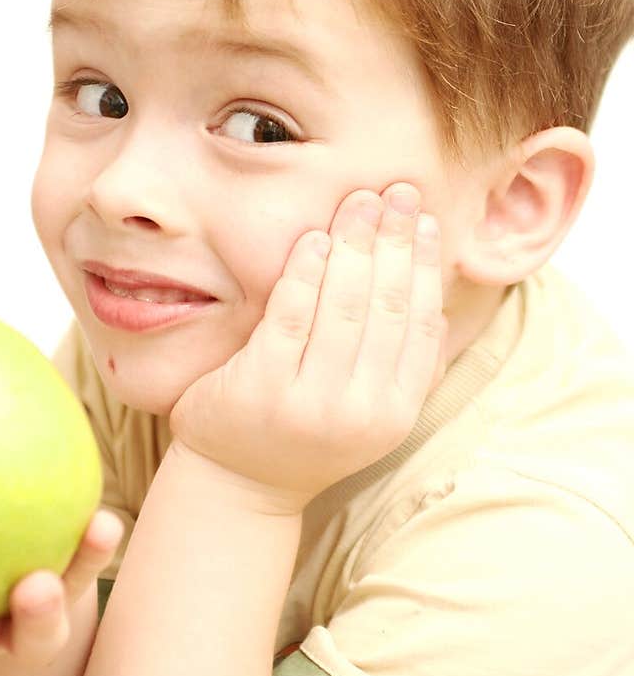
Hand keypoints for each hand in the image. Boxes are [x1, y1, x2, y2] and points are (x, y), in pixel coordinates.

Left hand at [168, 184, 447, 514]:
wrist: (237, 484)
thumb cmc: (305, 433)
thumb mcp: (369, 412)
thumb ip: (405, 367)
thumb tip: (438, 303)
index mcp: (395, 414)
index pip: (420, 325)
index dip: (426, 267)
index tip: (427, 220)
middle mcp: (360, 412)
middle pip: (386, 307)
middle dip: (396, 241)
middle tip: (400, 191)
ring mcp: (310, 402)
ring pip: (344, 307)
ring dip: (356, 245)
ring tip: (362, 201)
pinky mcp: (262, 387)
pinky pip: (291, 315)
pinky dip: (306, 271)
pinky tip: (315, 237)